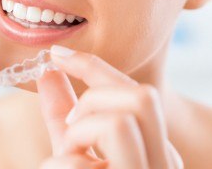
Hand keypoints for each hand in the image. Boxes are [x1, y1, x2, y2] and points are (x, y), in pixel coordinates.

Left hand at [36, 46, 183, 168]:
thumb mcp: (72, 149)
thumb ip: (64, 115)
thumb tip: (48, 72)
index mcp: (154, 146)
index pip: (138, 92)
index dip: (93, 65)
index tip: (57, 53)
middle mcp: (164, 163)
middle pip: (144, 96)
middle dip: (94, 98)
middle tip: (71, 126)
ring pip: (120, 123)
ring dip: (78, 134)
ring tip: (67, 157)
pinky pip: (82, 165)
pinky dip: (58, 166)